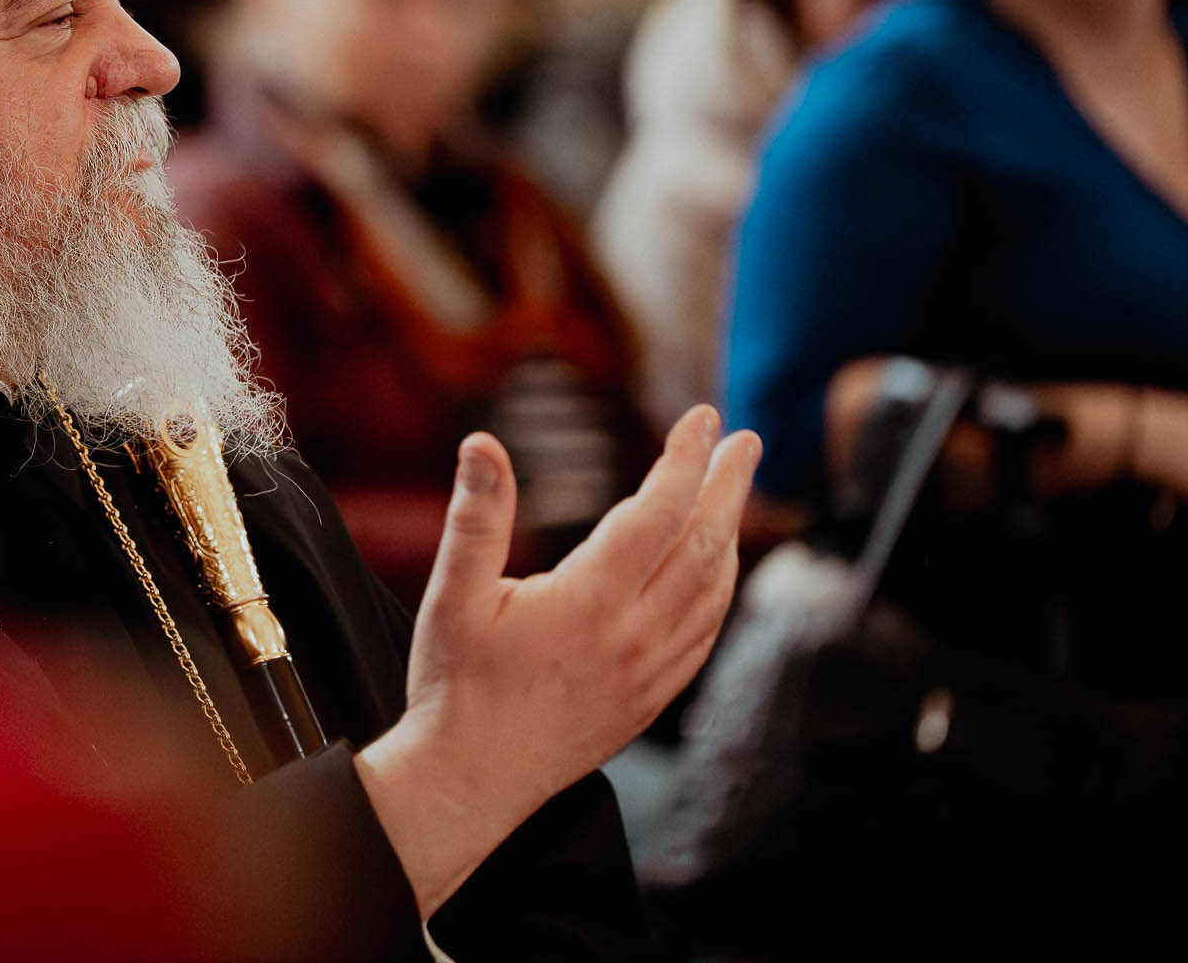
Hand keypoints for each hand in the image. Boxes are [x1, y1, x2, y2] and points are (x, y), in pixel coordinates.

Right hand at [355, 405, 758, 915]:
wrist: (471, 782)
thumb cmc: (456, 687)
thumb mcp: (453, 595)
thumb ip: (476, 517)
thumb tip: (482, 444)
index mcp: (590, 601)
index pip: (657, 512)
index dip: (684, 459)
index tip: (701, 418)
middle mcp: (633, 635)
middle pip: (702, 546)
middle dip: (728, 486)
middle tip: (747, 441)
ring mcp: (649, 672)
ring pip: (712, 592)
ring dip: (729, 536)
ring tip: (733, 493)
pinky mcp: (649, 700)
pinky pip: (704, 635)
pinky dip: (720, 591)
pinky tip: (715, 572)